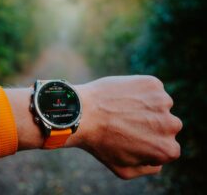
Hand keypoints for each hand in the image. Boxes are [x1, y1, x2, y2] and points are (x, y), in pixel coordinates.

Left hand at [66, 76, 181, 178]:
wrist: (83, 114)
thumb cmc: (100, 144)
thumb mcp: (123, 170)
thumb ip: (148, 169)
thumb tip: (158, 161)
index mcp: (167, 149)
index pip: (168, 148)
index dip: (149, 144)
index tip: (131, 139)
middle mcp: (171, 125)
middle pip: (167, 125)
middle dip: (150, 125)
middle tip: (126, 123)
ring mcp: (163, 102)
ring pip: (160, 106)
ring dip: (147, 107)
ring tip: (121, 110)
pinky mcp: (152, 84)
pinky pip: (151, 89)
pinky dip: (140, 92)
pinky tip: (121, 97)